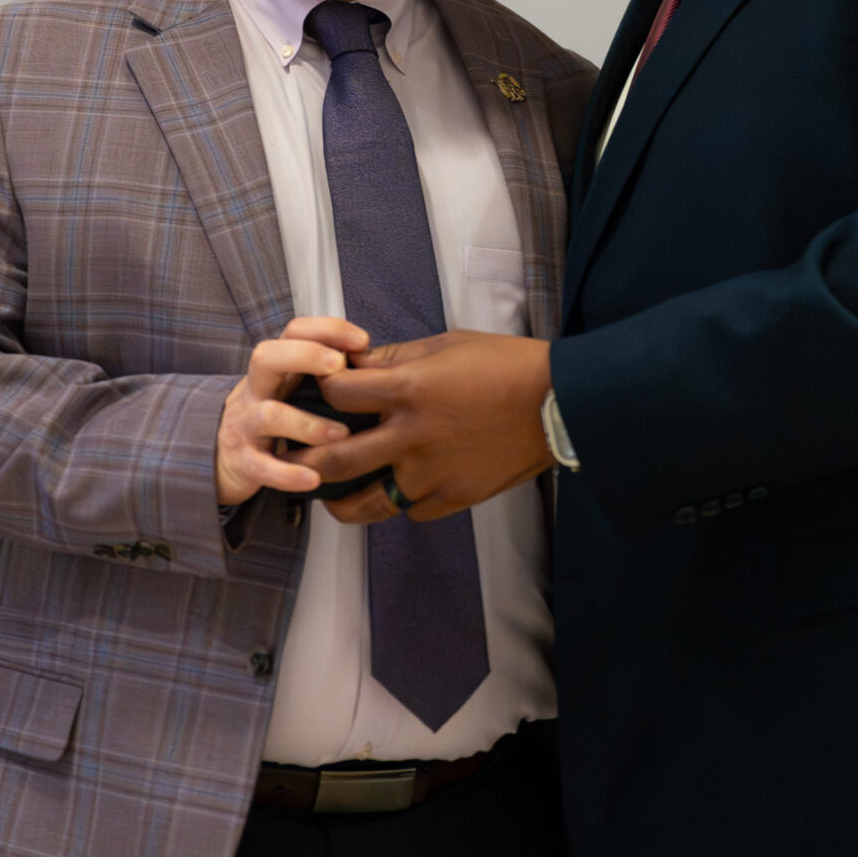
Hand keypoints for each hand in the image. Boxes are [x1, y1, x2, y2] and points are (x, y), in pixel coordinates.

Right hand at [216, 317, 369, 508]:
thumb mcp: (288, 388)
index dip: (326, 329)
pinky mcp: (243, 462)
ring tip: (341, 434)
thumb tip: (374, 363)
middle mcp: (256, 390)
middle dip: (305, 355)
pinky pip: (263, 467)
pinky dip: (288, 473)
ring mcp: (246, 425)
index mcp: (274, 369)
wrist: (217, 457)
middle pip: (267, 357)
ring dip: (308, 423)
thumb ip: (322, 375)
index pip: (293, 332)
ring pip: (269, 415)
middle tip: (339, 366)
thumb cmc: (269, 419)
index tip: (362, 341)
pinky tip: (314, 478)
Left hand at [308, 331, 552, 523]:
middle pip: (336, 460)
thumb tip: (358, 363)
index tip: (321, 391)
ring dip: (341, 503)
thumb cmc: (506, 364)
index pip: (337, 393)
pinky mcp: (456, 497)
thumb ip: (397, 358)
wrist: (560, 402)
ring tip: (330, 498)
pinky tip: (397, 493)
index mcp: (407, 391)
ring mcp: (432, 474)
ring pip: (368, 503)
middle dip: (308, 461)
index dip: (322, 389)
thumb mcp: (447, 345)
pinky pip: (411, 511)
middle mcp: (411, 437)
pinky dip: (400, 503)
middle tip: (296, 461)